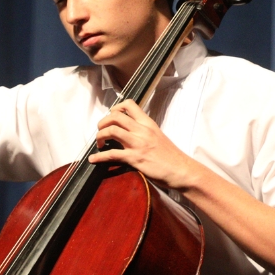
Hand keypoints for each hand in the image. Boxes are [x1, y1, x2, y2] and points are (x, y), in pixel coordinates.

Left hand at [87, 101, 205, 190]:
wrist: (182, 170)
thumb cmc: (171, 156)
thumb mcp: (158, 137)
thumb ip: (144, 132)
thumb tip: (130, 132)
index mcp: (148, 123)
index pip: (129, 104)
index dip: (115, 108)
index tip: (111, 116)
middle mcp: (142, 130)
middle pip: (115, 116)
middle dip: (103, 122)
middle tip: (101, 130)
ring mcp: (138, 144)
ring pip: (111, 131)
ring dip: (100, 136)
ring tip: (99, 143)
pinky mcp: (135, 158)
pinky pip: (112, 154)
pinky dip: (99, 157)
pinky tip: (93, 159)